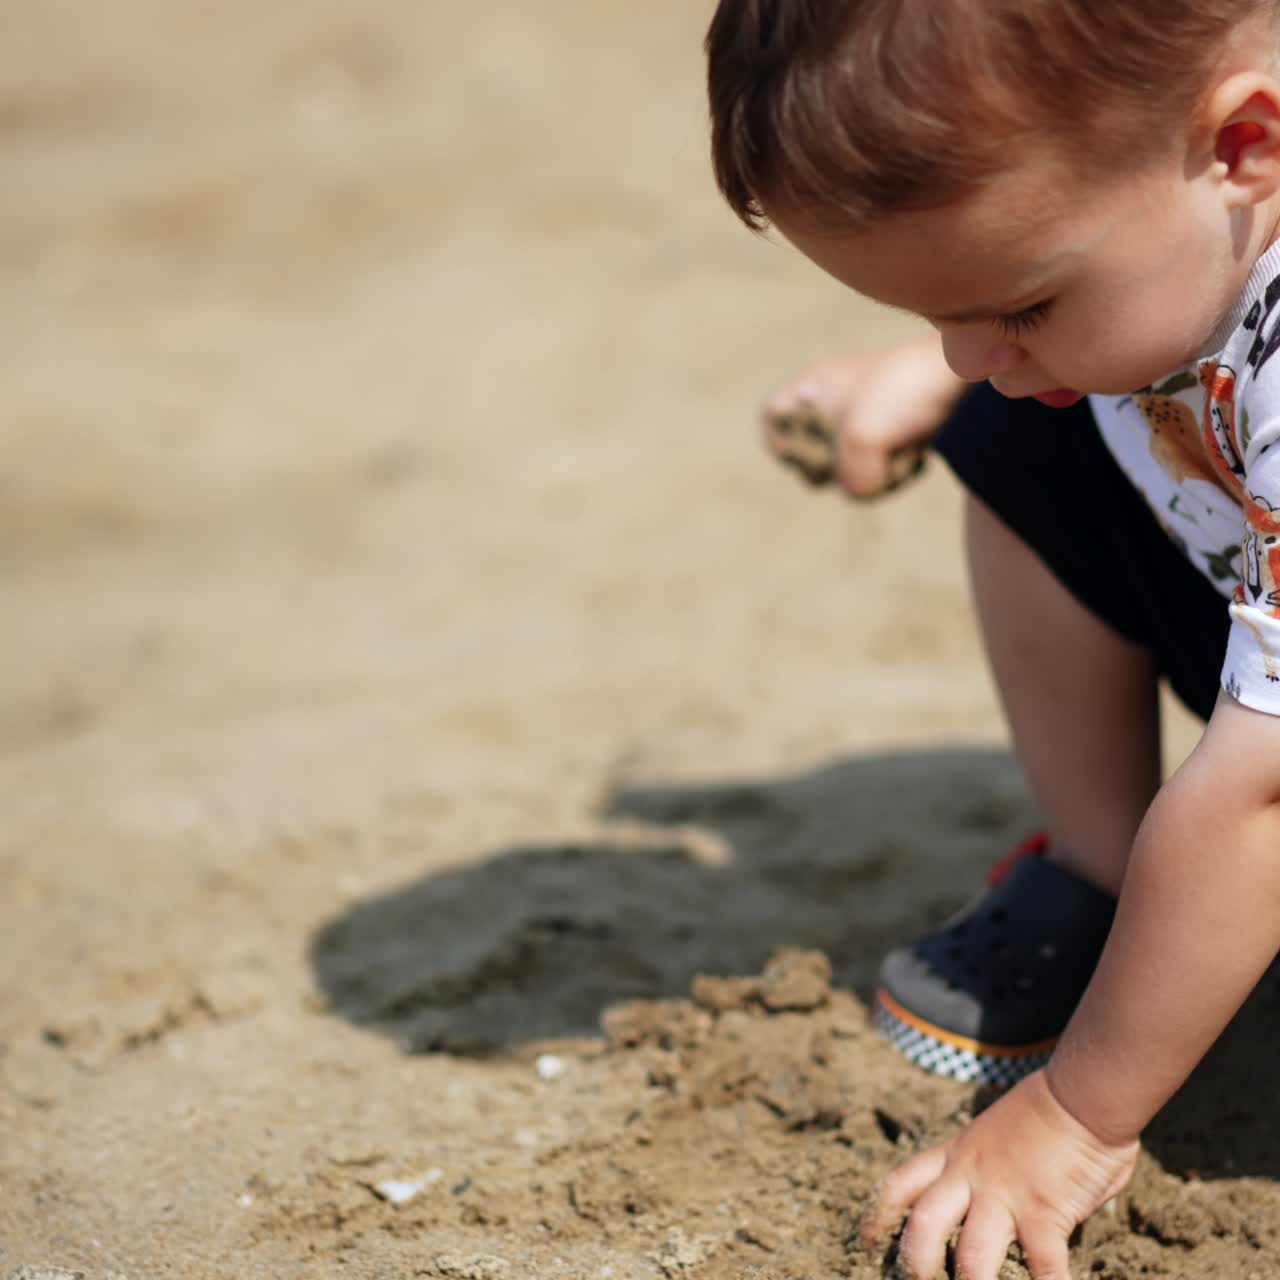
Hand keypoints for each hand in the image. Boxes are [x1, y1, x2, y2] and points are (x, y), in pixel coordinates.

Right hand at [761, 333, 964, 498]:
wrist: (962, 369)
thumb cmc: (903, 391)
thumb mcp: (863, 440)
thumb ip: (849, 478)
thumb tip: (858, 492)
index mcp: (813, 386)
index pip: (773, 417)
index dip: (782, 443)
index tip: (808, 454)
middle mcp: (833, 394)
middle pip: (812, 449)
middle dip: (837, 468)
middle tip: (860, 463)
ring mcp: (864, 407)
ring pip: (850, 458)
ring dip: (872, 470)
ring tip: (897, 458)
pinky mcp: (894, 419)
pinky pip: (879, 455)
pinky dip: (893, 464)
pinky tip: (914, 457)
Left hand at [858, 1071, 1138, 1279]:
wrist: (1079, 1092)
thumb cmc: (1050, 1108)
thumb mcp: (999, 1131)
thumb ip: (994, 1168)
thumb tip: (1005, 1200)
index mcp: (958, 1153)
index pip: (904, 1181)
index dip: (879, 1213)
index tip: (864, 1240)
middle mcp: (971, 1175)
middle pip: (924, 1222)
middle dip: (913, 1260)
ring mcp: (1004, 1196)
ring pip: (970, 1254)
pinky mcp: (1043, 1214)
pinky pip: (1043, 1267)